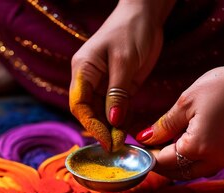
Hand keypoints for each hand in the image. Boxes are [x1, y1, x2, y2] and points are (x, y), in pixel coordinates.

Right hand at [69, 0, 171, 150]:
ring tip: (121, 144)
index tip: (105, 140)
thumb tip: (113, 121)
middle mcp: (88, 78)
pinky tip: (125, 132)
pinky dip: (119, 121)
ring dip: (109, 128)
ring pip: (100, 112)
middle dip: (99, 130)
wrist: (145, 14)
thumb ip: (118, 92)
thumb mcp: (125, 61)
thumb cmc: (131, 30)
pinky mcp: (117, 86)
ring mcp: (102, 83)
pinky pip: (114, 108)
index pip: (79, 104)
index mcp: (83, 69)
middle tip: (115, 147)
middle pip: (87, 111)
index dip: (90, 124)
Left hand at [136, 61, 223, 178]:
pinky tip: (190, 142)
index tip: (138, 148)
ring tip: (167, 145)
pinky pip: (212, 163)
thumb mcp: (185, 103)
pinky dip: (197, 159)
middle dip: (163, 165)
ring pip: (196, 171)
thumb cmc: (222, 86)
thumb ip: (163, 125)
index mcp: (197, 148)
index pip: (164, 161)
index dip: (148, 155)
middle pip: (179, 173)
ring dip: (180, 164)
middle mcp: (215, 160)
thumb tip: (145, 139)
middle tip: (151, 149)